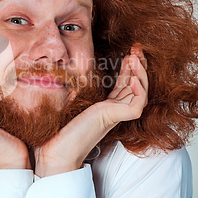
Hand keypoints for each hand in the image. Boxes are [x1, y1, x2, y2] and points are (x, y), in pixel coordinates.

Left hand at [34, 44, 147, 176]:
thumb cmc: (60, 129)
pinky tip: (133, 78)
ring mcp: (117, 115)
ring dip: (141, 73)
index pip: (125, 83)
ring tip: (136, 57)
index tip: (130, 51)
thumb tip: (68, 68)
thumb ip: (76, 88)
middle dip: (139, 65)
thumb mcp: (71, 100)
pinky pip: (137, 105)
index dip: (130, 67)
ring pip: (140, 92)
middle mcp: (115, 110)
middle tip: (138, 48)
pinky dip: (139, 90)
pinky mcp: (116, 119)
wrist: (56, 149)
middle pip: (136, 85)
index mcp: (106, 106)